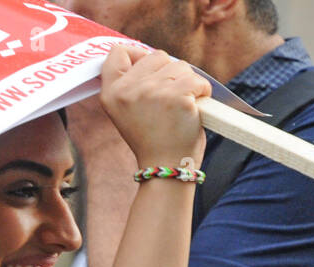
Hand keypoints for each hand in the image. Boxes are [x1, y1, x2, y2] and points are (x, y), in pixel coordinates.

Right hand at [97, 46, 208, 170]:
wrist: (165, 167)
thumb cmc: (151, 138)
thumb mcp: (127, 110)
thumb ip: (131, 83)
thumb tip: (147, 55)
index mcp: (111, 93)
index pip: (117, 53)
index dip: (136, 54)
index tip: (148, 68)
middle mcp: (128, 90)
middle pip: (156, 55)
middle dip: (168, 72)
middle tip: (167, 100)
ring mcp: (153, 92)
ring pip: (180, 66)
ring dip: (186, 83)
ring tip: (179, 108)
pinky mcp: (178, 96)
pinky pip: (198, 80)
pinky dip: (202, 93)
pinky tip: (193, 109)